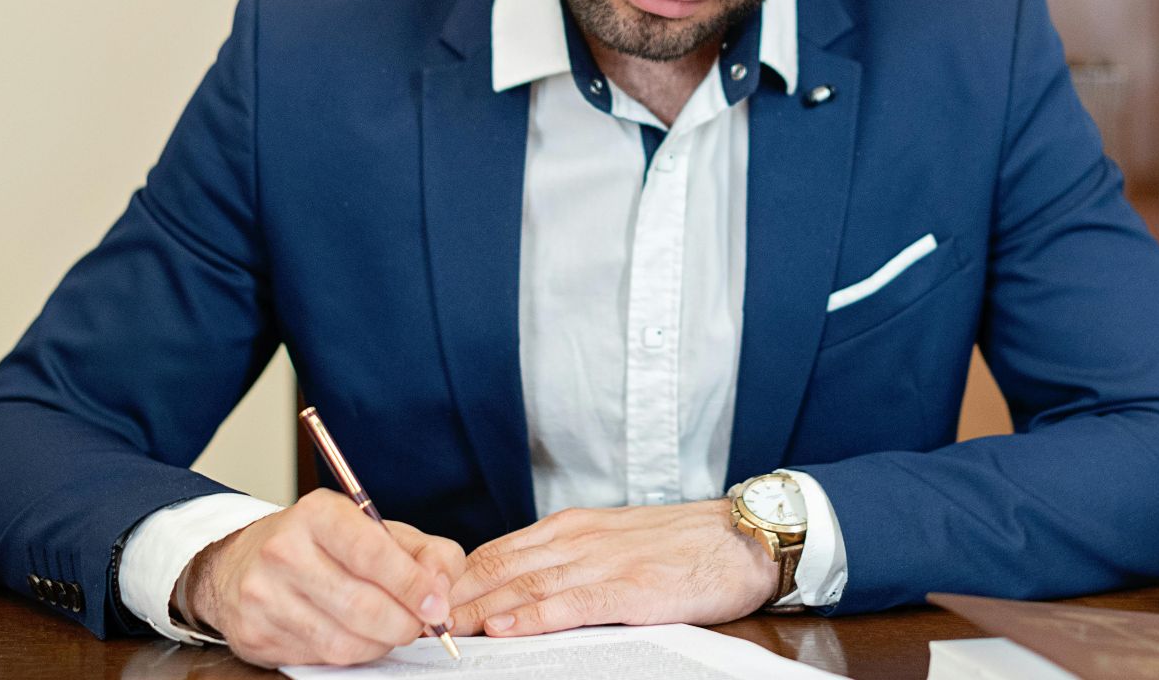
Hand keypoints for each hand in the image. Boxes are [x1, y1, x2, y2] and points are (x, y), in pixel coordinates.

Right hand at [177, 489, 465, 666]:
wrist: (242, 564)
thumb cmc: (321, 545)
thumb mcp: (376, 530)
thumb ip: (424, 553)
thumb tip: (442, 591)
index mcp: (317, 514)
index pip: (372, 553)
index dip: (413, 584)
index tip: (437, 604)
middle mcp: (283, 551)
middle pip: (361, 606)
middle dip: (404, 623)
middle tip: (420, 624)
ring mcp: (264, 596)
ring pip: (343, 641)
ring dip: (380, 643)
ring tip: (389, 629)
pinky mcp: (255, 634)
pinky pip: (321, 659)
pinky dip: (350, 654)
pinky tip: (354, 635)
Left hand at [447, 500, 776, 636]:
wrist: (742, 537)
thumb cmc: (680, 545)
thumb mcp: (613, 541)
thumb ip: (567, 560)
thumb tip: (516, 590)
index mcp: (571, 527)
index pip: (496, 552)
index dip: (456, 580)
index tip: (422, 603)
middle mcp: (578, 539)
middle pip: (499, 569)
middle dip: (454, 598)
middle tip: (415, 622)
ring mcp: (604, 562)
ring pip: (525, 587)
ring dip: (479, 611)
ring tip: (442, 631)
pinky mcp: (632, 589)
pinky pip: (572, 604)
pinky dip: (533, 618)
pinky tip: (505, 630)